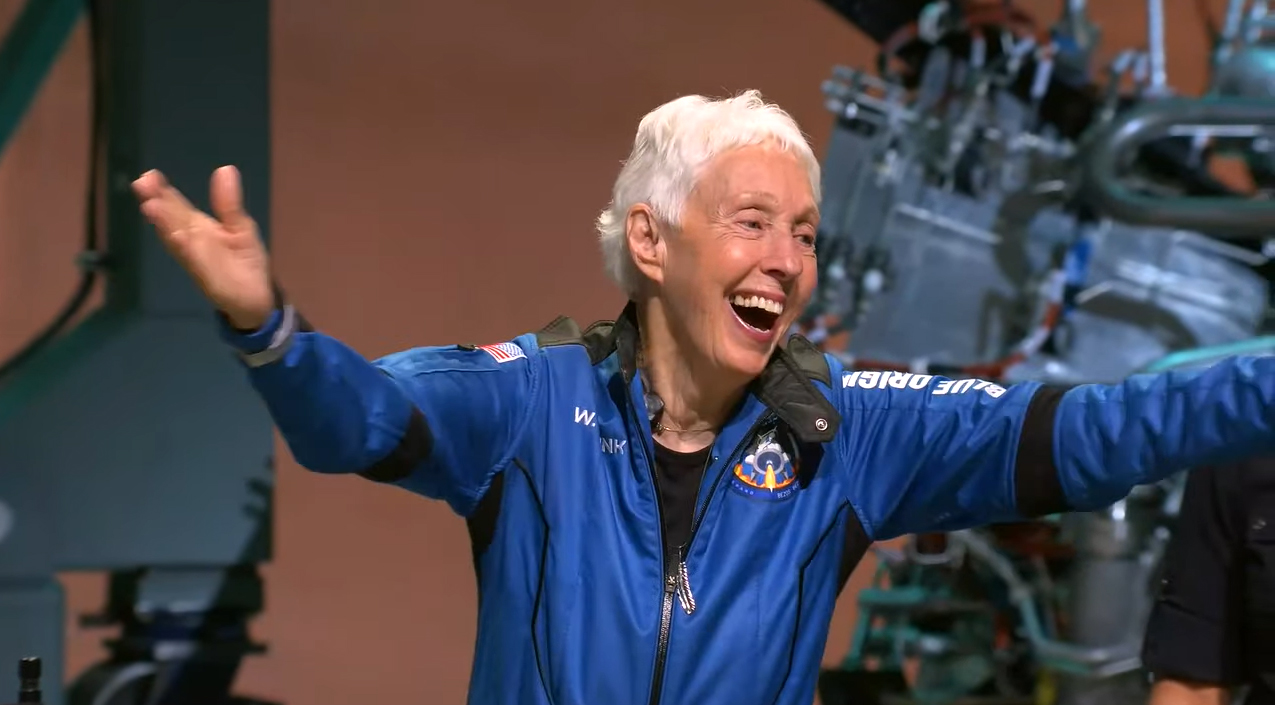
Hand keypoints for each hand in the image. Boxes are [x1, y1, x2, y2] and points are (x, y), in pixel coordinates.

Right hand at [133, 166, 274, 329]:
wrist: (256, 298)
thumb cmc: (244, 260)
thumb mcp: (240, 226)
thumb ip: (229, 203)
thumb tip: (225, 168)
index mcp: (197, 226)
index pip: (175, 204)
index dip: (162, 190)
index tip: (149, 175)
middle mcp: (190, 241)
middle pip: (170, 219)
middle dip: (156, 203)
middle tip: (141, 184)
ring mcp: (196, 259)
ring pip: (177, 239)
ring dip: (164, 225)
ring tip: (151, 206)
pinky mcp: (207, 277)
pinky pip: (195, 262)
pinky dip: (186, 250)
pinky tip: (177, 236)